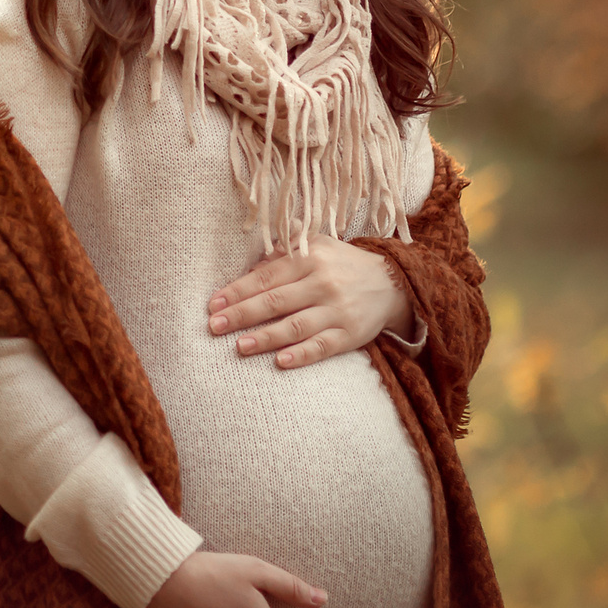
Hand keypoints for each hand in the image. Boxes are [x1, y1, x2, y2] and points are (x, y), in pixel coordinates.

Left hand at [207, 237, 410, 369]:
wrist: (394, 283)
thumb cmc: (342, 264)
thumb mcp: (316, 245)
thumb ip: (283, 251)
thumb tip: (249, 264)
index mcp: (310, 258)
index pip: (266, 277)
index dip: (238, 291)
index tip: (213, 304)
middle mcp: (323, 283)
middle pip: (276, 301)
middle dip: (241, 314)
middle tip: (214, 327)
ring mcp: (338, 310)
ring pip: (296, 326)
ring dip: (265, 338)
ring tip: (239, 346)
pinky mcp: (351, 334)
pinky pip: (323, 346)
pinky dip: (302, 355)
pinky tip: (280, 362)